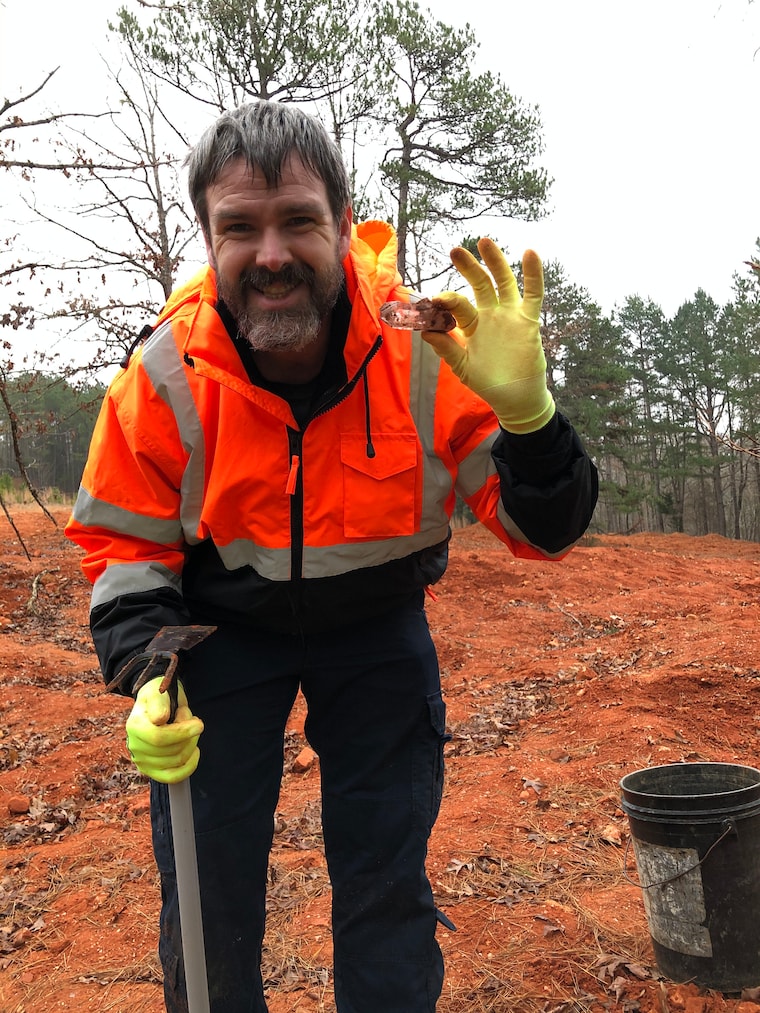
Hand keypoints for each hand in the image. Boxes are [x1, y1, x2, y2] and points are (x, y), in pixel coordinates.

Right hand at [125, 677, 202, 782]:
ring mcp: (142, 761)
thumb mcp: (158, 691)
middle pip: (172, 750)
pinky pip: (173, 777)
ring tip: (187, 728)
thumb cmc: (158, 696)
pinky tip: (195, 752)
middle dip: (189, 734)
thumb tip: (160, 719)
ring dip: (191, 743)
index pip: (160, 738)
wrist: (155, 704)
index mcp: (134, 726)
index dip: (182, 732)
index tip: (198, 723)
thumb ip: (159, 703)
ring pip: (177, 761)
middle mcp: (135, 747)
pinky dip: (189, 767)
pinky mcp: (152, 771)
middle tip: (189, 718)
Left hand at [423, 238, 554, 433]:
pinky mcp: (528, 320)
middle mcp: (490, 315)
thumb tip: (424, 331)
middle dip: (468, 266)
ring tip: (484, 241)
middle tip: (455, 250)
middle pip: (479, 284)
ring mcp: (510, 315)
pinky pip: (533, 294)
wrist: (514, 398)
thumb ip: (446, 348)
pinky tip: (530, 253)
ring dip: (495, 261)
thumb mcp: (462, 366)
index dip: (445, 301)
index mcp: (472, 325)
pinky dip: (533, 274)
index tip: (433, 299)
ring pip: (503, 281)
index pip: (457, 305)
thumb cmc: (487, 382)